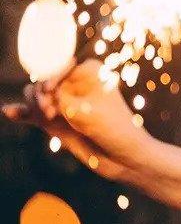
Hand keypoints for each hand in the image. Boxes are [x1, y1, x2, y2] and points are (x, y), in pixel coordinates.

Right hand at [2, 59, 152, 178]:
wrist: (125, 158)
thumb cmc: (112, 129)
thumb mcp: (82, 110)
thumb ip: (55, 98)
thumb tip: (32, 92)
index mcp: (89, 72)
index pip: (57, 65)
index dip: (50, 77)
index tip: (51, 92)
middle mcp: (75, 85)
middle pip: (43, 80)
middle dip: (41, 94)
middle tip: (50, 112)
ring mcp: (65, 104)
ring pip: (35, 96)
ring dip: (34, 105)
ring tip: (47, 117)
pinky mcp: (58, 122)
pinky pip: (34, 114)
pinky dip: (23, 113)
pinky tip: (8, 112)